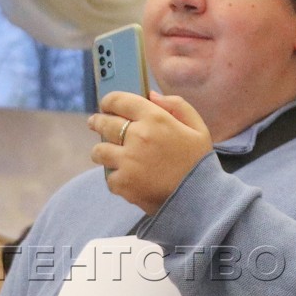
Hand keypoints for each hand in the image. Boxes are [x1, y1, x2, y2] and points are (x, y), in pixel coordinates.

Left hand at [89, 90, 212, 214]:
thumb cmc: (199, 163)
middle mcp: (138, 136)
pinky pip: (108, 176)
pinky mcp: (123, 183)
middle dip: (97, 122)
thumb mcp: (197, 128)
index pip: (119, 100)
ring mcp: (127, 161)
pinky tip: (124, 177)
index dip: (109, 101)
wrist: (200, 200)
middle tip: (94, 123)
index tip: (106, 105)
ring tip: (104, 153)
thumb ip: (176, 105)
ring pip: (99, 151)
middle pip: (104, 124)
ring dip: (101, 151)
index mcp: (155, 119)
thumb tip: (151, 95)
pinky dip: (115, 177)